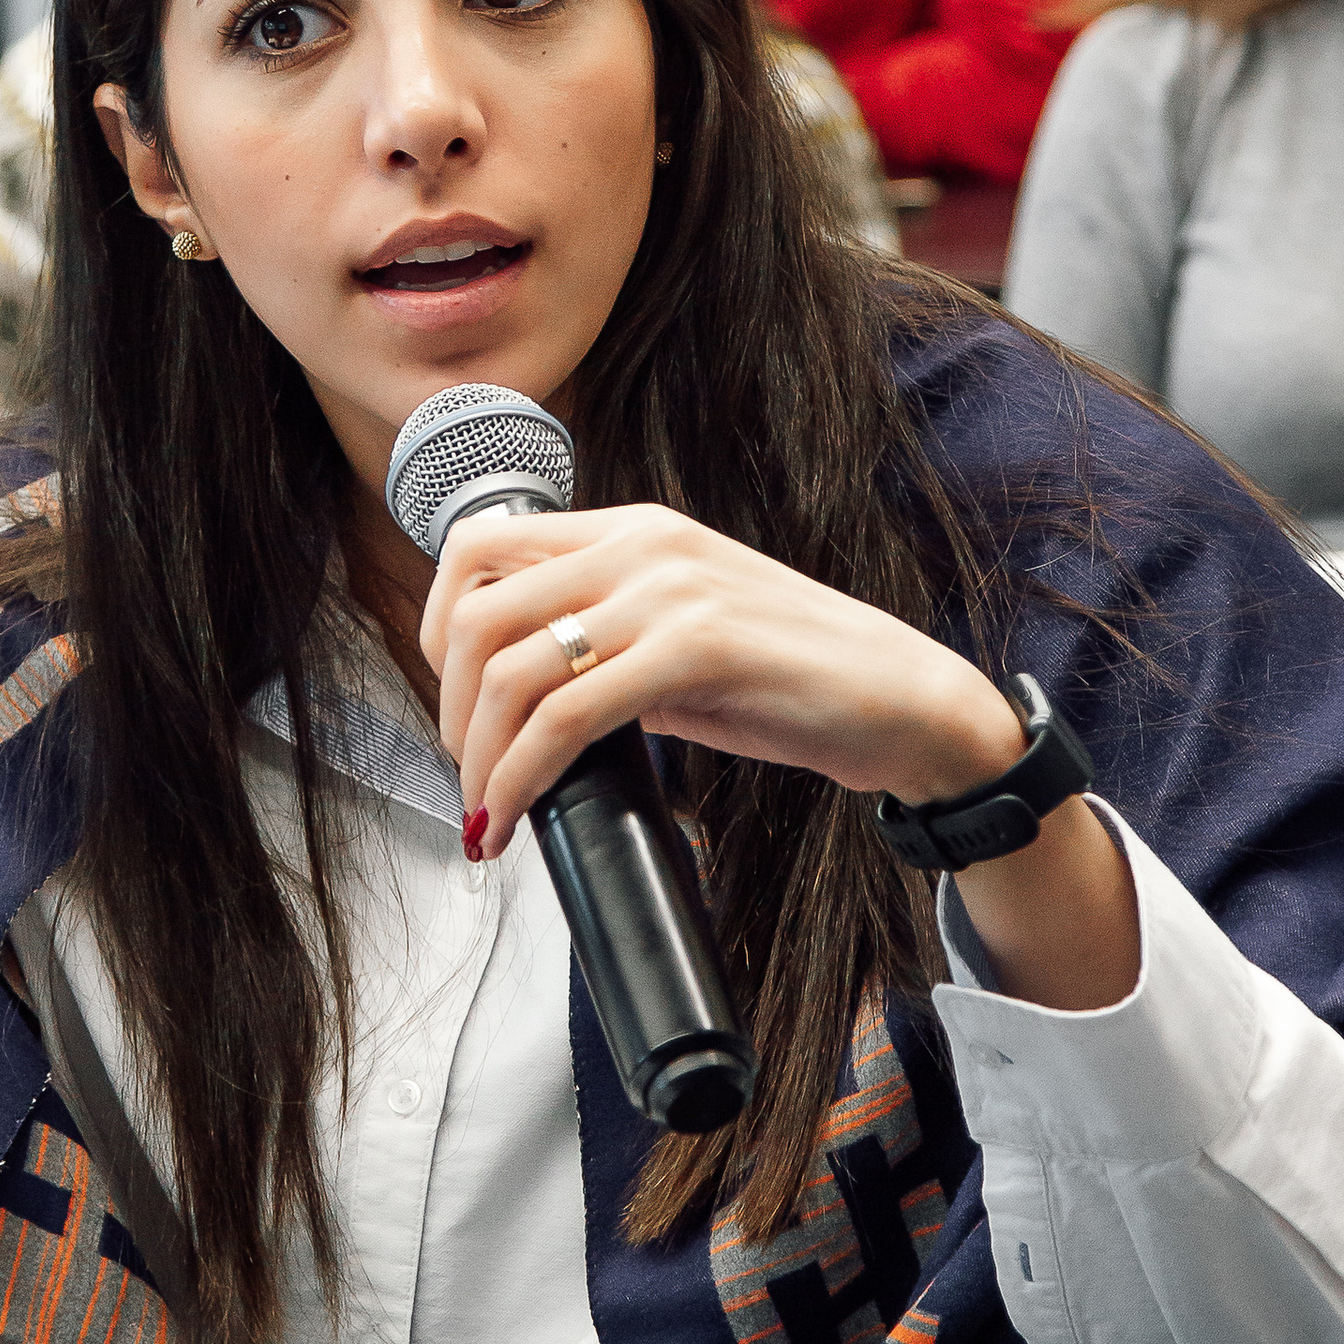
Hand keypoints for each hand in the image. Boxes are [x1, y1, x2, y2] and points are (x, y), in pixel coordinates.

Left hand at [418, 503, 1138, 1009]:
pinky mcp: (699, 647)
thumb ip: (605, 642)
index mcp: (631, 530)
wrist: (906, 702)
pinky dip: (522, 774)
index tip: (454, 703)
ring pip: (513, 667)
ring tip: (489, 808)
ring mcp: (669, 590)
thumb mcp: (680, 640)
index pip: (480, 547)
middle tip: (467, 775)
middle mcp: (641, 544)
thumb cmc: (795, 680)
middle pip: (478, 611)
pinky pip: (568, 714)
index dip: (438, 629)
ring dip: (479, 755)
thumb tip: (517, 697)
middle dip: (451, 709)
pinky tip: (517, 813)